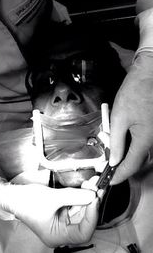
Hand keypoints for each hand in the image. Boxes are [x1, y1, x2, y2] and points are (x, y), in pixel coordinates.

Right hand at [0, 180, 97, 247]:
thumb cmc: (27, 201)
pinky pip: (75, 205)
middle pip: (84, 221)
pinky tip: (85, 186)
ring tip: (92, 184)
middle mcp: (61, 231)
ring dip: (87, 197)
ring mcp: (61, 221)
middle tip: (96, 188)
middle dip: (91, 204)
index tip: (95, 199)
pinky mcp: (61, 211)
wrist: (13, 195)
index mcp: (57, 236)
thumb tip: (92, 195)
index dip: (92, 216)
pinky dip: (80, 195)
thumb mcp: (51, 198)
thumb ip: (73, 196)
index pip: (83, 233)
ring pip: (81, 211)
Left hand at [109, 52, 152, 183]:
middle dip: (119, 164)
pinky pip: (141, 142)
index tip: (109, 181)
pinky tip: (119, 136)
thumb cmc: (135, 92)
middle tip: (106, 163)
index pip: (131, 166)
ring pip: (138, 151)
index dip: (118, 175)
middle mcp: (152, 140)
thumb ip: (116, 142)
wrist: (150, 74)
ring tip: (109, 146)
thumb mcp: (119, 118)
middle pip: (135, 160)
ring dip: (123, 152)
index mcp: (145, 140)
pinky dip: (129, 144)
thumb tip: (113, 160)